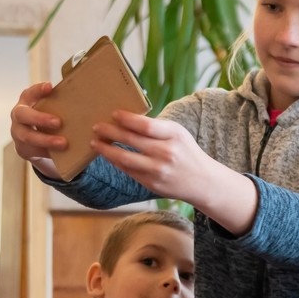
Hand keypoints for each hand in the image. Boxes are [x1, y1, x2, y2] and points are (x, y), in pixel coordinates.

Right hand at [10, 82, 64, 177]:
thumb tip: (87, 97)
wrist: (36, 141)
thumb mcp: (51, 108)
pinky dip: (47, 151)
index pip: (29, 93)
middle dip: (40, 118)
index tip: (50, 87)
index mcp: (26, 101)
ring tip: (63, 143)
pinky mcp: (23, 149)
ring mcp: (18, 133)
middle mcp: (18, 116)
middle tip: (58, 122)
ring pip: (28, 137)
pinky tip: (61, 153)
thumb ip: (60, 102)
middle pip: (22, 115)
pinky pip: (33, 151)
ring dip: (46, 140)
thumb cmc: (48, 117)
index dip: (37, 90)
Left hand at [91, 111, 210, 200]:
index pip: (145, 125)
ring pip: (125, 158)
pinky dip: (116, 162)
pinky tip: (108, 155)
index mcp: (174, 135)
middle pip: (131, 140)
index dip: (127, 118)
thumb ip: (156, 128)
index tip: (113, 114)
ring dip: (107, 149)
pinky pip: (128, 171)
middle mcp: (166, 153)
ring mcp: (158, 170)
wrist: (202, 181)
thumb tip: (126, 120)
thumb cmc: (186, 152)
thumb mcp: (178, 134)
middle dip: (110, 132)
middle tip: (96, 126)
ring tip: (95, 142)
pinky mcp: (151, 183)